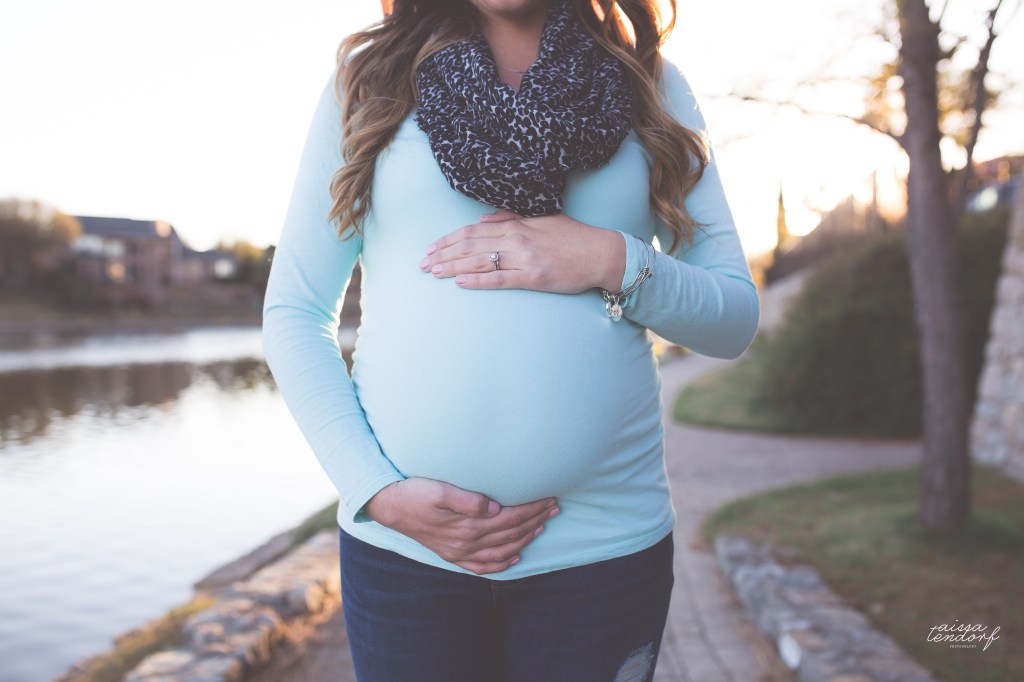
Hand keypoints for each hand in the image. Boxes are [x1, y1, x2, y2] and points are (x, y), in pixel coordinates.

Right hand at [364, 477, 560, 574]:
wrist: (389, 505)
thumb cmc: (415, 492)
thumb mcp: (440, 490)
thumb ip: (468, 500)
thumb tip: (495, 508)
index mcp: (468, 525)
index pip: (510, 518)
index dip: (532, 509)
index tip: (549, 497)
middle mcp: (467, 542)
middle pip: (511, 534)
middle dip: (535, 520)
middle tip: (554, 508)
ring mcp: (459, 552)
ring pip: (502, 551)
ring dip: (525, 539)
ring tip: (543, 526)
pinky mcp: (452, 554)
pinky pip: (482, 566)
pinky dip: (502, 564)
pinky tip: (514, 558)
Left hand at [419, 210, 625, 293]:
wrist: (600, 253)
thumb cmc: (572, 237)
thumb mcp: (541, 219)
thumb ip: (510, 217)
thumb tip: (482, 220)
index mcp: (516, 224)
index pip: (473, 231)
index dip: (449, 240)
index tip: (431, 248)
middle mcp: (516, 238)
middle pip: (470, 245)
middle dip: (443, 254)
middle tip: (422, 264)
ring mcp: (524, 258)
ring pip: (480, 261)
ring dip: (453, 266)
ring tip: (433, 272)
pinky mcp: (533, 277)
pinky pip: (500, 279)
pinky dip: (478, 280)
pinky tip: (460, 282)